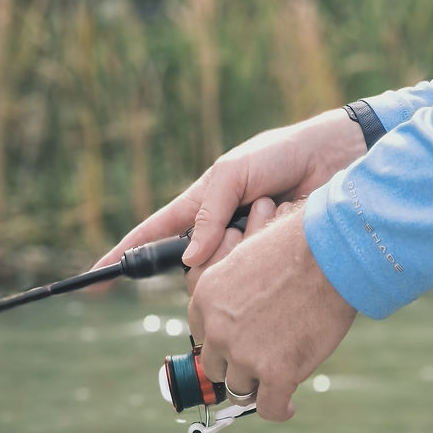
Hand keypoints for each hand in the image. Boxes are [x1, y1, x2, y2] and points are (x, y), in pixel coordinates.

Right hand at [94, 107, 365, 268]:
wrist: (336, 160)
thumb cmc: (282, 155)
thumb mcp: (236, 171)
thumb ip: (209, 212)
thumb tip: (190, 260)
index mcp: (203, 204)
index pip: (155, 233)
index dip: (126, 254)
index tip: (96, 276)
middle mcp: (220, 233)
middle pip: (192, 264)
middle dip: (211, 253)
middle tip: (247, 220)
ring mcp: (245, 251)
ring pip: (224, 274)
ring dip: (247, 246)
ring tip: (275, 208)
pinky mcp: (270, 264)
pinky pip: (256, 278)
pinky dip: (266, 263)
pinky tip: (284, 239)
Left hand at [188, 205, 356, 421]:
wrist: (330, 252)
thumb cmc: (297, 245)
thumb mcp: (248, 257)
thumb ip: (235, 288)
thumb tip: (242, 309)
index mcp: (206, 297)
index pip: (203, 335)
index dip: (225, 340)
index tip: (242, 342)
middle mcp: (218, 329)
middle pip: (217, 366)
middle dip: (237, 364)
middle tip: (261, 360)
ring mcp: (245, 355)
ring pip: (240, 389)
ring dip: (257, 385)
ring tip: (277, 380)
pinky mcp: (276, 373)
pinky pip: (270, 408)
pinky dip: (279, 409)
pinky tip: (288, 404)